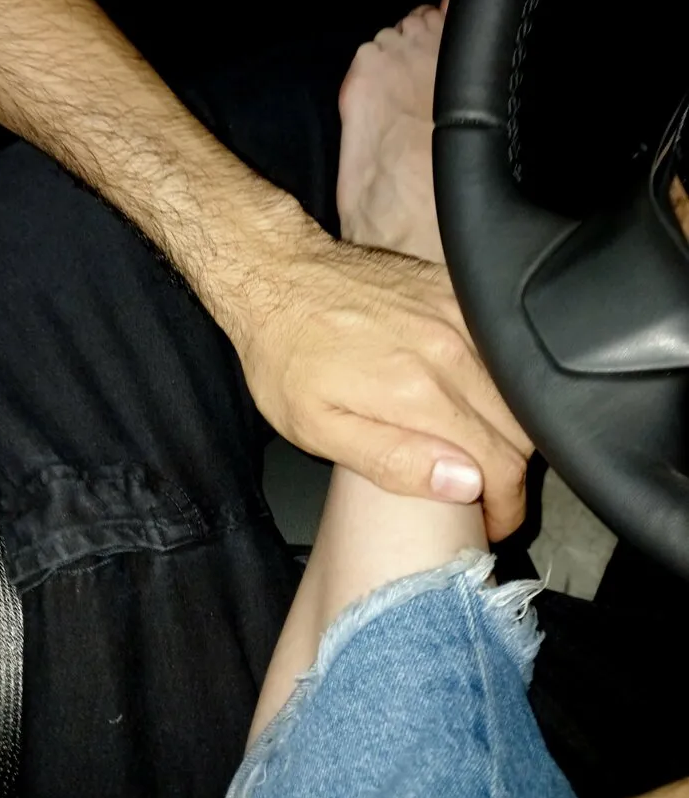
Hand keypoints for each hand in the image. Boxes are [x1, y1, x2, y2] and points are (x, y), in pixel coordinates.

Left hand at [234, 233, 531, 541]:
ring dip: (511, 427)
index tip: (493, 523)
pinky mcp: (456, 289)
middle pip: (521, 428)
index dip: (506, 506)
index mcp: (418, 390)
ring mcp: (458, 312)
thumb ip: (393, 459)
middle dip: (511, 472)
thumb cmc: (286, 355)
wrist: (278, 274)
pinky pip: (504, 344)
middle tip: (486, 494)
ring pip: (519, 387)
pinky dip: (503, 379)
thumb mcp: (317, 427)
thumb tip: (464, 484)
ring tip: (482, 450)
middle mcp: (451, 347)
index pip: (501, 463)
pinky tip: (477, 396)